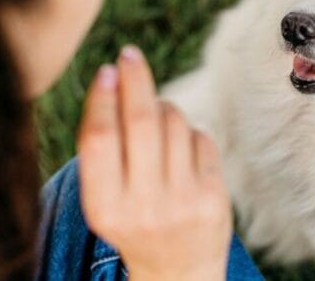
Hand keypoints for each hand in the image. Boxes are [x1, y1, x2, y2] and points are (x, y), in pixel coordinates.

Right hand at [77, 45, 231, 280]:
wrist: (176, 271)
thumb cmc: (132, 221)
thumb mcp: (104, 200)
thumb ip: (103, 151)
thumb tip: (112, 79)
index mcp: (104, 207)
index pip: (100, 139)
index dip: (102, 98)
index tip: (105, 71)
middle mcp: (143, 206)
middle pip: (141, 121)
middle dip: (135, 80)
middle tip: (129, 56)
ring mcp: (183, 201)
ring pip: (174, 124)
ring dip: (163, 107)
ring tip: (155, 117)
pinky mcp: (214, 197)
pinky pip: (199, 138)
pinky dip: (187, 132)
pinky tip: (179, 149)